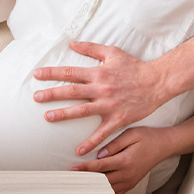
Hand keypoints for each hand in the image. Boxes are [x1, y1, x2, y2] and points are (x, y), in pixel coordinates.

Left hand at [33, 41, 167, 155]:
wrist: (157, 82)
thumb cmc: (134, 66)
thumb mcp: (112, 52)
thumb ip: (91, 48)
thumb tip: (72, 43)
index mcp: (98, 73)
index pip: (70, 72)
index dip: (52, 73)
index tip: (37, 75)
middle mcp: (101, 88)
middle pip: (72, 91)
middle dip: (52, 94)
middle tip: (36, 98)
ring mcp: (109, 104)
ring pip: (82, 111)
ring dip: (64, 114)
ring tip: (48, 117)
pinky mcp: (118, 118)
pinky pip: (102, 133)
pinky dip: (91, 142)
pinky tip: (79, 151)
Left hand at [69, 126, 171, 193]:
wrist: (163, 146)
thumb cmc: (146, 137)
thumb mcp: (131, 134)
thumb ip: (114, 144)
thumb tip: (99, 154)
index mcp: (125, 160)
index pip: (100, 166)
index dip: (85, 168)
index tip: (72, 168)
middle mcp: (127, 174)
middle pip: (101, 181)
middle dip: (84, 180)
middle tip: (69, 179)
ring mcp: (129, 181)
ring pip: (107, 189)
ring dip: (92, 188)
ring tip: (77, 185)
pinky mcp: (131, 184)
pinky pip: (115, 193)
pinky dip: (103, 192)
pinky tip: (92, 190)